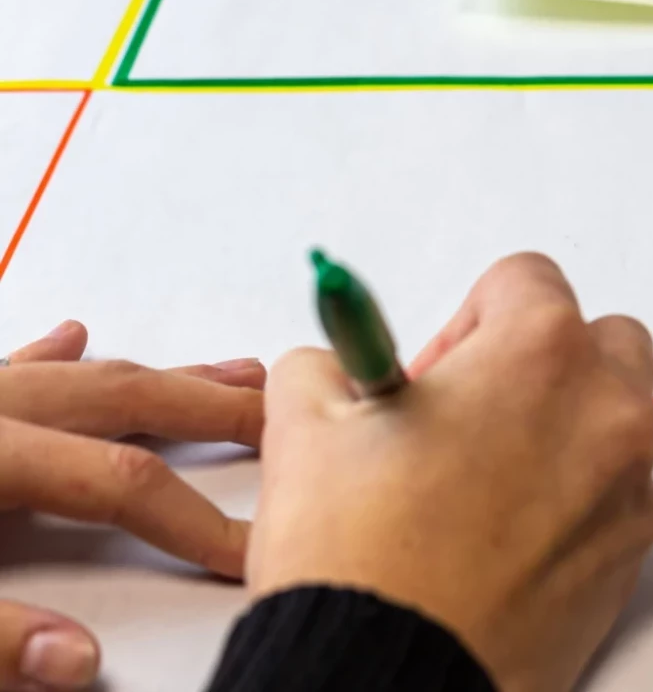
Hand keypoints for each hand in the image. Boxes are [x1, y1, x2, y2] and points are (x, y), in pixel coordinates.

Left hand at [0, 321, 263, 691]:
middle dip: (212, 410)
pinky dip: (52, 355)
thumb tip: (77, 657)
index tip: (242, 552)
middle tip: (281, 419)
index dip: (191, 521)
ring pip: (80, 374)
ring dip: (160, 376)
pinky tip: (75, 338)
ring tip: (230, 373)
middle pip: (121, 399)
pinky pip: (10, 365)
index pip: (119, 483)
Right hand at [249, 254, 652, 691]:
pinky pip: (618, 495)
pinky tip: (507, 537)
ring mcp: (632, 482)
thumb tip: (345, 363)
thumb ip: (334, 363)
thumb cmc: (360, 559)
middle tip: (468, 417)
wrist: (391, 674)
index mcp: (539, 353)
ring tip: (482, 483)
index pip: (525, 279)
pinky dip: (577, 500)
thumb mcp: (306, 428)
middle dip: (539, 364)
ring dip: (562, 430)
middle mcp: (606, 408)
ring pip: (614, 420)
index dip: (466, 320)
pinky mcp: (635, 549)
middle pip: (598, 340)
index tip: (433, 373)